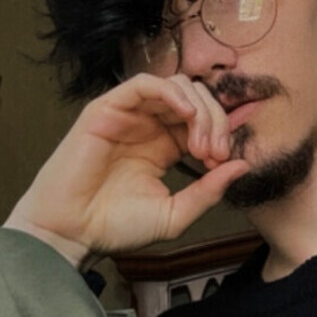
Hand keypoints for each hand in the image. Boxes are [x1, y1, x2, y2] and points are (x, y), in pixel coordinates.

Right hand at [3, 74, 250, 267]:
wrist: (73, 232)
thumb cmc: (115, 227)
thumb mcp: (174, 214)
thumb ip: (208, 192)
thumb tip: (243, 166)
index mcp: (164, 147)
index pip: (204, 123)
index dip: (222, 135)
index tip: (224, 163)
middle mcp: (148, 126)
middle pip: (197, 101)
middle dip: (216, 122)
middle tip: (214, 153)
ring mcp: (129, 115)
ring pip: (177, 87)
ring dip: (199, 110)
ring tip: (200, 143)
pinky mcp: (108, 108)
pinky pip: (145, 84)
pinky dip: (171, 93)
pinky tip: (186, 115)